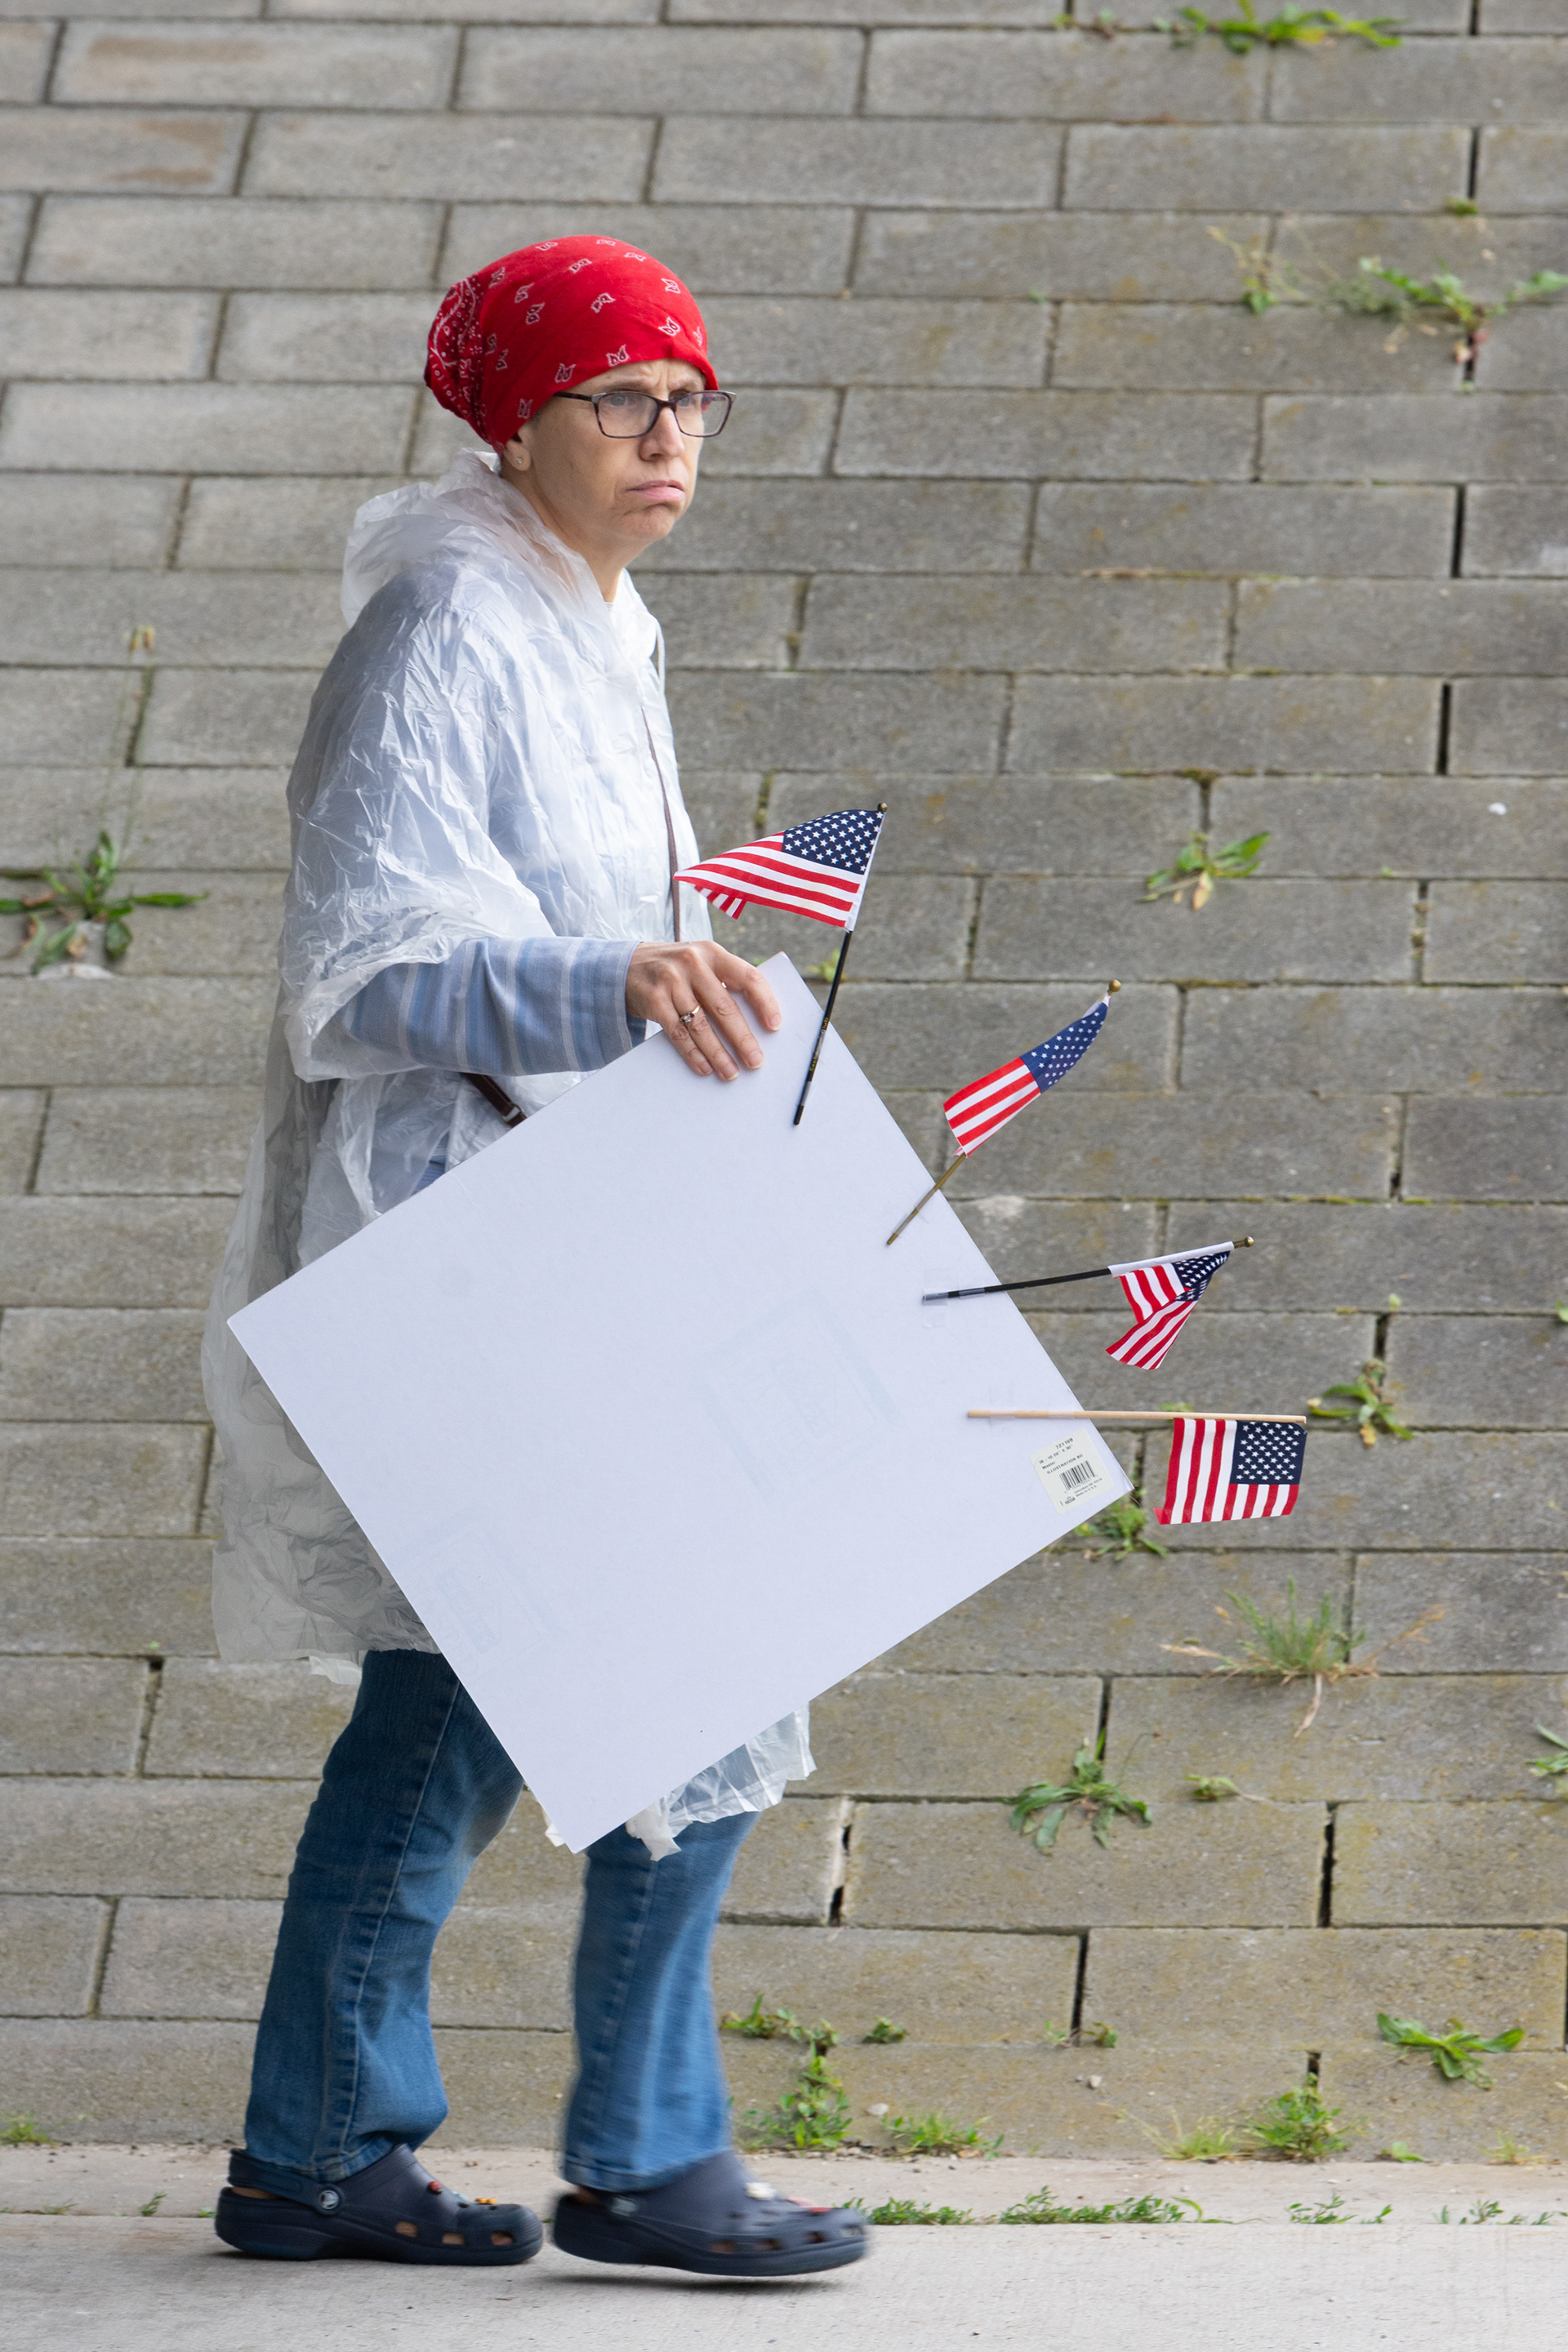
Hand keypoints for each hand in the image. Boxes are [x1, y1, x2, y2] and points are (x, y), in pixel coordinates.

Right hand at [626, 940, 780, 1079]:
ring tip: (731, 1073)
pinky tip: (705, 1068)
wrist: (626, 965)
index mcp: (713, 952)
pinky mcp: (653, 999)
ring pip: (701, 1025)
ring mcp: (671, 981)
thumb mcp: (701, 963)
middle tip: (756, 1061)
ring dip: (718, 1054)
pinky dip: (693, 1054)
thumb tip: (756, 1024)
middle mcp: (693, 963)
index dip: (765, 1002)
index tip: (775, 1026)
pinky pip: (678, 1034)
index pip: (748, 977)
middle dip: (743, 1039)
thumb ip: (724, 982)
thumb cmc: (676, 970)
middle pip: (724, 1007)